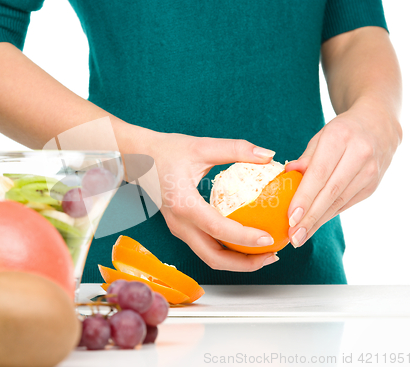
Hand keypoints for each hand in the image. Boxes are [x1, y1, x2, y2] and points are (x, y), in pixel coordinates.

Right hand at [148, 133, 279, 270]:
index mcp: (183, 203)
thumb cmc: (166, 151)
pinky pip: (205, 247)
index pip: (217, 228)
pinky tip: (245, 242)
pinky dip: (227, 252)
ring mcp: (178, 229)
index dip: (244, 238)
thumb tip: (267, 155)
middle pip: (213, 257)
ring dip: (237, 262)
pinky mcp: (180, 229)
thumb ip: (236, 149)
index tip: (269, 238)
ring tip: (263, 254)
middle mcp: (179, 223)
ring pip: (209, 257)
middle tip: (272, 255)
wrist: (137, 157)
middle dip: (245, 263)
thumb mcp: (201, 146)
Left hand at [285, 103, 401, 246]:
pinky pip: (346, 204)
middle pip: (330, 192)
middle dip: (310, 217)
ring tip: (300, 237)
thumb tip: (286, 174)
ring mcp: (369, 172)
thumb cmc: (340, 132)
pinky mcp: (372, 185)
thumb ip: (304, 158)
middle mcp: (359, 155)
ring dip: (318, 222)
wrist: (377, 126)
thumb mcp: (320, 137)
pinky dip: (328, 216)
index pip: (319, 173)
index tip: (290, 218)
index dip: (304, 198)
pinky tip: (313, 226)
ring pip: (339, 202)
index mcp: (340, 138)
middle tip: (293, 236)